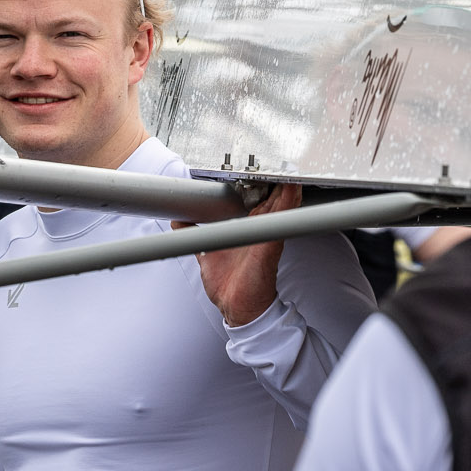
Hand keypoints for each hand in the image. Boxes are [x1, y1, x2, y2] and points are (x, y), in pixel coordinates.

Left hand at [178, 183, 301, 327]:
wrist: (238, 308)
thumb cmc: (228, 284)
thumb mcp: (205, 254)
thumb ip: (193, 235)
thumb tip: (177, 221)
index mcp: (246, 230)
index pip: (255, 202)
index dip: (258, 186)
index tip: (258, 169)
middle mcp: (259, 231)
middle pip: (270, 200)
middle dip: (273, 182)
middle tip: (277, 162)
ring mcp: (266, 236)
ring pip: (279, 206)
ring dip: (284, 188)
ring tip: (289, 170)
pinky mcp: (270, 245)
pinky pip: (280, 221)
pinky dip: (287, 203)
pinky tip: (292, 189)